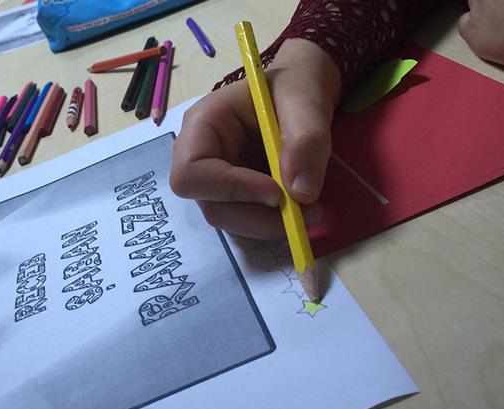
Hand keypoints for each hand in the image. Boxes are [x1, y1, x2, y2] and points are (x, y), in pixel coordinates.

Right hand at [171, 38, 340, 238]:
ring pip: (230, 222)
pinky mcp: (235, 198)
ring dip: (269, 226)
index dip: (230, 189)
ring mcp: (216, 182)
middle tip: (307, 214)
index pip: (192, 173)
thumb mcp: (306, 100)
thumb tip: (301, 192)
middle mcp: (201, 158)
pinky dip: (271, 227)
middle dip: (259, 218)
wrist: (302, 93)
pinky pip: (245, 226)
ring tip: (311, 211)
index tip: (278, 194)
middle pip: (212, 207)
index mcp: (203, 125)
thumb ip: (306, 139)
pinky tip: (298, 212)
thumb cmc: (295, 85)